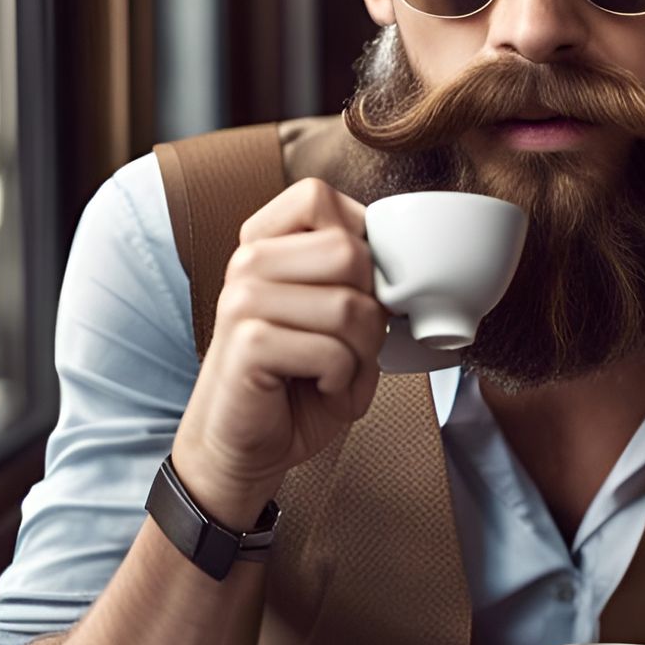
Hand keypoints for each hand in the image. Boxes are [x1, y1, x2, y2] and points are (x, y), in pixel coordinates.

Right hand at [171, 177, 387, 526]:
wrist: (247, 445)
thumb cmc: (299, 380)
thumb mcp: (336, 316)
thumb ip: (357, 277)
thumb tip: (402, 262)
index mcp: (265, 244)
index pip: (321, 198)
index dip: (360, 245)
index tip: (354, 291)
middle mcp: (248, 262)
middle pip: (350, 253)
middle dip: (371, 312)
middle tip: (350, 347)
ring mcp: (243, 299)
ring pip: (350, 308)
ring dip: (361, 355)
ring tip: (334, 373)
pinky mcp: (248, 342)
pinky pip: (333, 352)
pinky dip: (342, 382)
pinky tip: (318, 389)